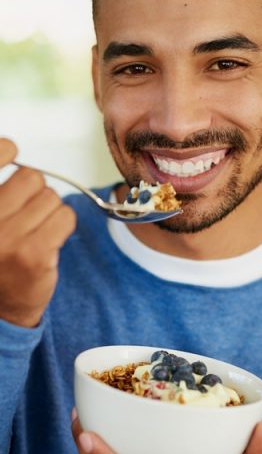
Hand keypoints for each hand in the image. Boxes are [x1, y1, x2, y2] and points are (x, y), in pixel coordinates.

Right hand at [0, 137, 75, 326]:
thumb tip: (10, 146)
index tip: (10, 149)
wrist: (1, 307)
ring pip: (51, 198)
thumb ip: (3, 192)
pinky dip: (62, 226)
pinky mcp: (33, 254)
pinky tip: (48, 241)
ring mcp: (6, 238)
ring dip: (50, 212)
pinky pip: (64, 217)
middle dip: (36, 192)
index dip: (5, 149)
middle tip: (28, 213)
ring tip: (35, 232)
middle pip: (31, 177)